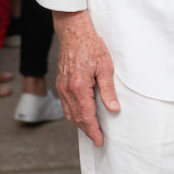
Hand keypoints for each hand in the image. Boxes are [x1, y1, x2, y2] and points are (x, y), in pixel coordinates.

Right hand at [52, 9, 119, 145]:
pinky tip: (81, 114)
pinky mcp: (60, 83)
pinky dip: (73, 113)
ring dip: (79, 123)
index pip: (86, 116)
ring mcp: (61, 86)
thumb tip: (113, 108)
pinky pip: (65, 104)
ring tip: (91, 129)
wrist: (73, 31)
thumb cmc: (91, 45)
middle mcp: (67, 89)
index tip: (99, 141)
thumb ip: (108, 89)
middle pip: (76, 118)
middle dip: (87, 130)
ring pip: (69, 113)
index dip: (93, 131)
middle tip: (98, 138)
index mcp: (79, 86)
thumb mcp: (105, 66)